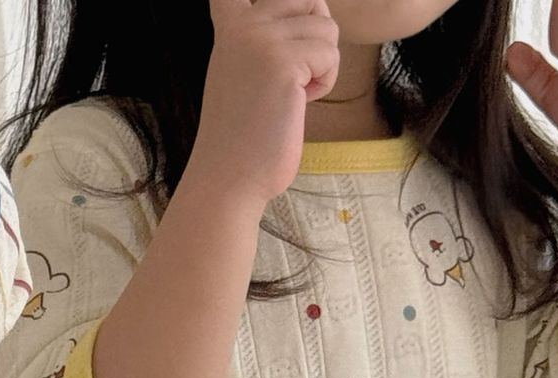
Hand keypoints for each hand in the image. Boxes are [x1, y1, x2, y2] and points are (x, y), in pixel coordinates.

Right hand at [189, 0, 340, 210]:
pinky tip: (297, 104)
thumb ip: (269, 37)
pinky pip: (329, 54)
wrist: (229, 180)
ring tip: (291, 96)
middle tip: (292, 80)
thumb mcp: (248, 73)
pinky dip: (323, 82)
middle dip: (315, 39)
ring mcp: (262, 40)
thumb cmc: (244, 138)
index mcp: (232, 25)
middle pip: (309, 1)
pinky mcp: (282, 62)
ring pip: (325, 29)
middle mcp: (244, 24)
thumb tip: (315, 10)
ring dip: (321, 66)